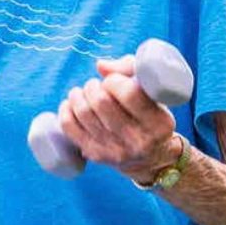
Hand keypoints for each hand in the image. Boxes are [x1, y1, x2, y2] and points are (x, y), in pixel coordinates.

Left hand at [57, 55, 181, 183]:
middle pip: (102, 102)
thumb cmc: (150, 112)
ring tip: (85, 92)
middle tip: (97, 86)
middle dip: (94, 87)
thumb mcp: (151, 89)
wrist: (152, 158)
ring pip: (84, 113)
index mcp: (159, 124)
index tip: (114, 81)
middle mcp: (138, 141)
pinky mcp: (96, 155)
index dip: (115, 80)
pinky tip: (71, 103)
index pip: (129, 93)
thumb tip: (100, 66)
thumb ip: (130, 69)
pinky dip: (66, 109)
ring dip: (79, 95)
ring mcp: (115, 151)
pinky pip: (70, 127)